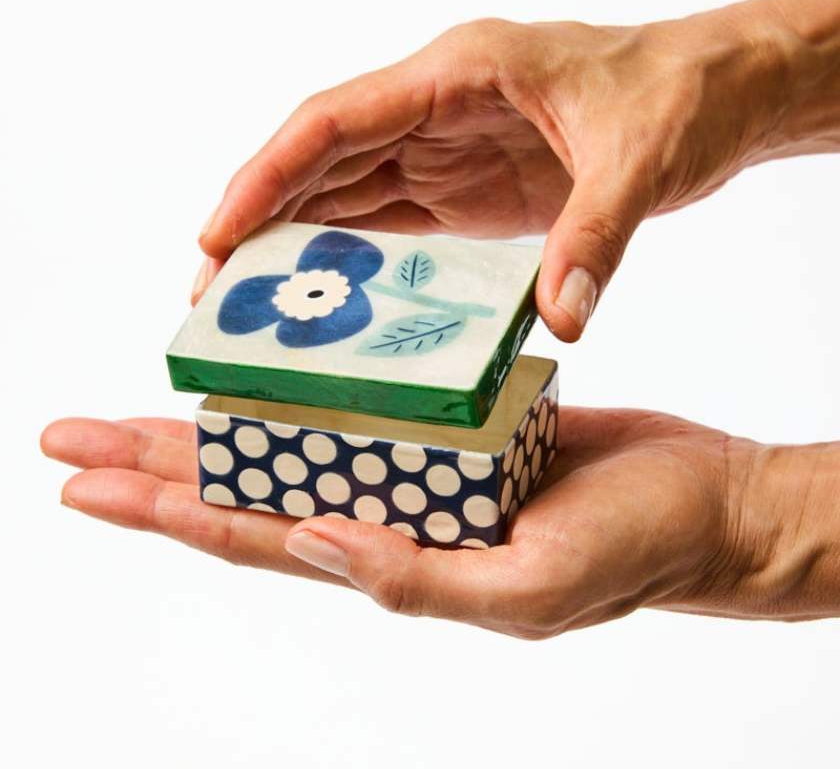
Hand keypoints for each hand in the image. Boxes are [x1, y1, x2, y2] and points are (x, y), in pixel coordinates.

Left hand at [44, 408, 836, 636]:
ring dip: (220, 418)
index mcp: (395, 557)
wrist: (700, 500)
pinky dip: (315, 385)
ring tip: (146, 394)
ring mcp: (420, 466)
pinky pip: (366, 404)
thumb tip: (310, 542)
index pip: (252, 531)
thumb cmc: (636, 551)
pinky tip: (278, 364)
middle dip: (153, 460)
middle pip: (247, 483)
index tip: (83, 482)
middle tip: (69, 434)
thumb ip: (418, 580)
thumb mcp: (530, 588)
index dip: (163, 509)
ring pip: (295, 437)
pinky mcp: (454, 426)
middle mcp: (391, 510)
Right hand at [194, 0, 839, 340]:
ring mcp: (447, 151)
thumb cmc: (676, 97)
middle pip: (323, 163)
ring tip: (249, 307)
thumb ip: (596, 238)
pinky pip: (391, 223)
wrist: (712, 97)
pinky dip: (351, 259)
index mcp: (457, 73)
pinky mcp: (466, 190)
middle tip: (212, 292)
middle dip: (262, 222)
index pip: (334, 120)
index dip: (268, 175)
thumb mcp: (640, 161)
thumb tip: (562, 322)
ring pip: (347, 194)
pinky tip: (324, 300)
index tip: (217, 234)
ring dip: (297, 245)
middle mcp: (436, 108)